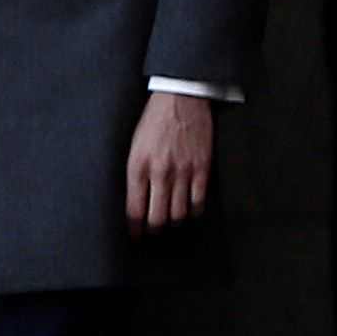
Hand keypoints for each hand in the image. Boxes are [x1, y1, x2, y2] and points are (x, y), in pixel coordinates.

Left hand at [125, 91, 218, 230]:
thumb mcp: (134, 146)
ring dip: (174, 221)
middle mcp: (159, 172)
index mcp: (138, 166)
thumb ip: (135, 173)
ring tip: (171, 221)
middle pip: (157, 217)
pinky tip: (190, 210)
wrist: (180, 99)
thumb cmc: (154, 121)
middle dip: (154, 230)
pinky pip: (198, 200)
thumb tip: (136, 200)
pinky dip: (194, 210)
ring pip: (178, 213)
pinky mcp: (201, 167)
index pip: (134, 209)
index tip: (135, 236)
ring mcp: (182, 171)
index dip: (135, 228)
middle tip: (154, 233)